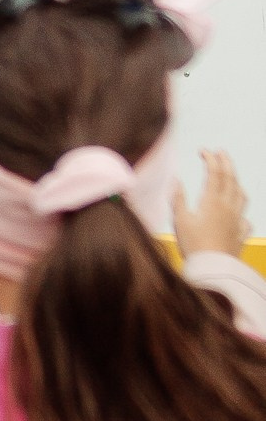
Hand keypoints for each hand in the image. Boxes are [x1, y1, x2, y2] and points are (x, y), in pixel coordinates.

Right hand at [176, 147, 251, 264]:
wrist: (213, 270)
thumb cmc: (194, 245)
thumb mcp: (180, 221)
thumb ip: (178, 199)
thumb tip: (176, 180)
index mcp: (213, 201)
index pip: (215, 173)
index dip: (210, 159)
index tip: (204, 151)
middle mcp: (228, 207)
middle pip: (231, 179)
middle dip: (226, 163)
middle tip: (221, 153)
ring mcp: (237, 220)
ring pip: (241, 195)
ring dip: (236, 181)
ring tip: (230, 176)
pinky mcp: (240, 233)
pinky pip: (245, 218)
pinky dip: (241, 210)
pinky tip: (237, 213)